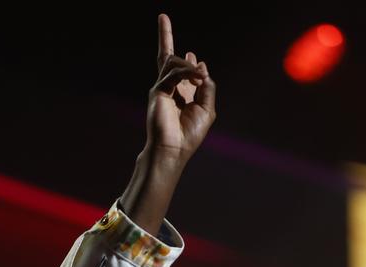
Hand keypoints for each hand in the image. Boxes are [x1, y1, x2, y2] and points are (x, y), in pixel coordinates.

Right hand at [146, 14, 215, 164]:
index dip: (187, 62)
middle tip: (162, 17)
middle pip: (166, 57)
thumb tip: (201, 64)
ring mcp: (162, 89)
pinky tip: (197, 78)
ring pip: (174, 62)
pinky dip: (187, 73)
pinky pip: (173, 72)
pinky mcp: (158, 91)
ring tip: (200, 78)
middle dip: (165, 36)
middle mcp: (170, 89)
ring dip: (190, 68)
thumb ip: (207, 86)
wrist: (173, 149)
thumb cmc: (188, 135)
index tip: (196, 59)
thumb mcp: (207, 108)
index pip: (180, 72)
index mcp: (182, 94)